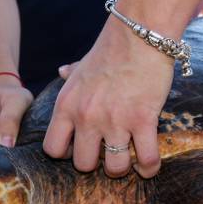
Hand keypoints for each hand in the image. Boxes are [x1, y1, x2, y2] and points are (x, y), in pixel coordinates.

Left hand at [43, 21, 173, 177]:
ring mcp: (115, 121)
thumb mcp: (81, 65)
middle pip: (84, 165)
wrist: (139, 35)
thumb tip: (62, 71)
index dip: (65, 154)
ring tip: (128, 160)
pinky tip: (148, 165)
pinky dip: (149, 168)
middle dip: (97, 164)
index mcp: (67, 106)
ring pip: (115, 168)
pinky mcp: (143, 121)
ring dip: (122, 168)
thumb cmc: (111, 50)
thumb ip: (70, 74)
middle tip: (107, 154)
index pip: (53, 148)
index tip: (78, 148)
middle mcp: (87, 117)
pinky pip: (146, 159)